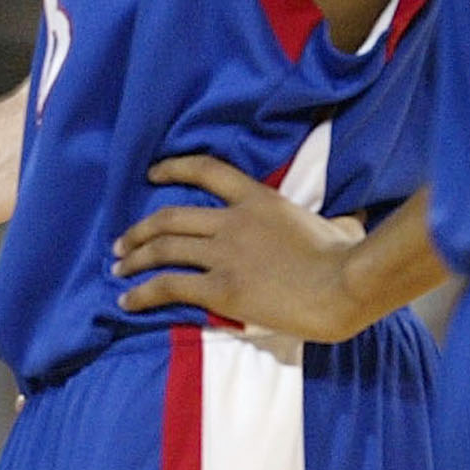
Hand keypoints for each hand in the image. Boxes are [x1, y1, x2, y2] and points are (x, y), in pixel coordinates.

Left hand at [111, 155, 368, 341]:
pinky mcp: (221, 288)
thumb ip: (334, 221)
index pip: (206, 170)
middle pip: (169, 217)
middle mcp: (233, 221)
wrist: (346, 285)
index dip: (173, 168)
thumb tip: (351, 223)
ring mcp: (224, 253)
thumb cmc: (349, 258)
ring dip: (134, 259)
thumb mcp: (340, 226)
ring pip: (162, 249)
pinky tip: (128, 301)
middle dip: (139, 231)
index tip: (151, 174)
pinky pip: (169, 286)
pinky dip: (142, 293)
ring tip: (118, 270)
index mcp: (258, 200)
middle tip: (121, 243)